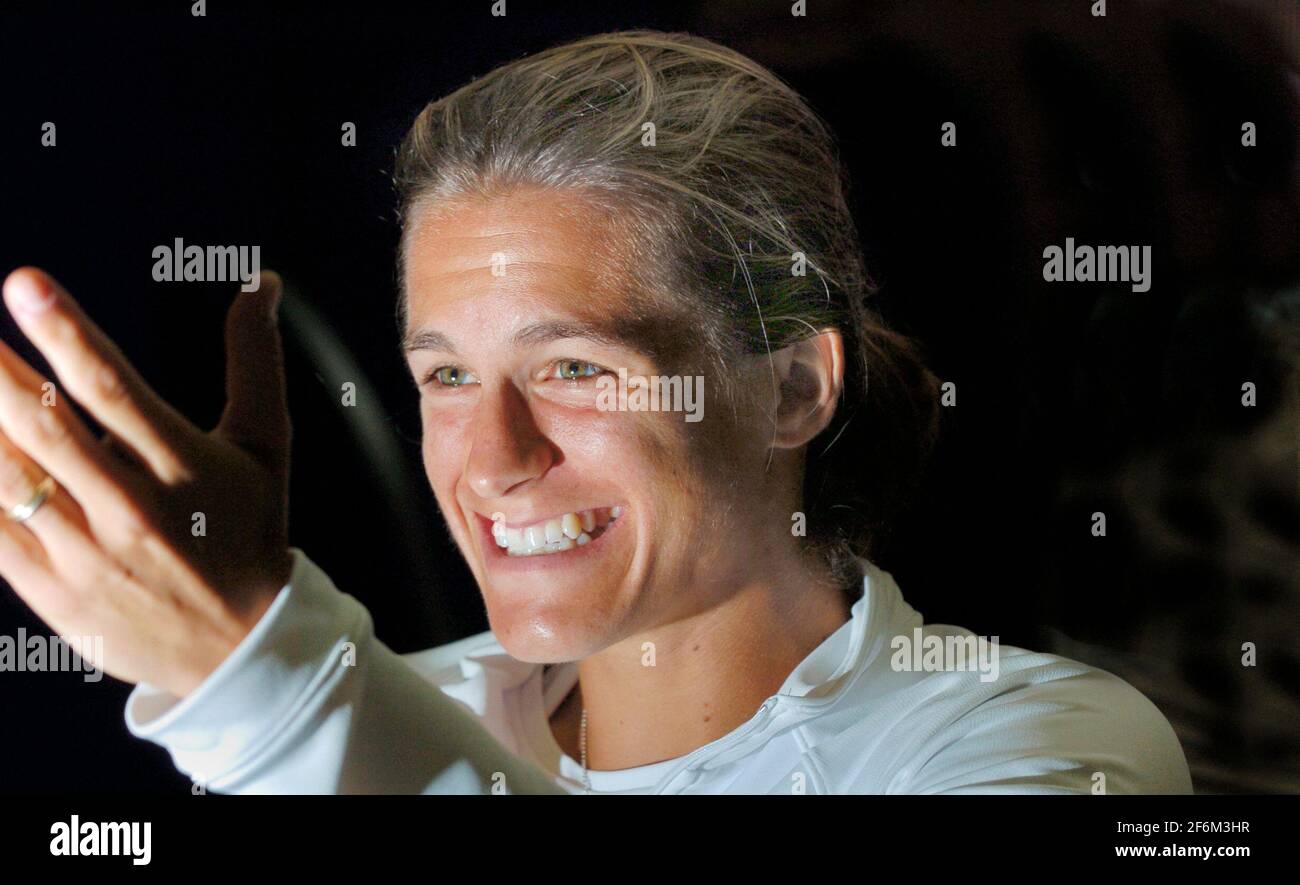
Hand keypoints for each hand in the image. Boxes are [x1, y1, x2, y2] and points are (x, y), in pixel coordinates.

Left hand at [0, 267, 292, 697]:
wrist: (242, 644)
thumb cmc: (249, 530)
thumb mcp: (264, 444)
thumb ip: (256, 360)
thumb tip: (260, 284)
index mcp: (184, 469)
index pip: (112, 390)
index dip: (64, 334)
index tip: (23, 284)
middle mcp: (131, 512)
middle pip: (44, 429)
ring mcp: (86, 557)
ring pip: (7, 479)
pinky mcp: (53, 593)